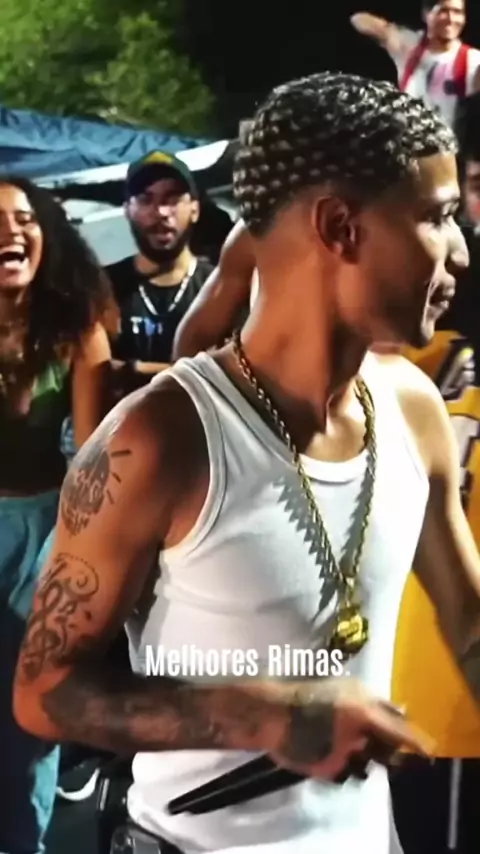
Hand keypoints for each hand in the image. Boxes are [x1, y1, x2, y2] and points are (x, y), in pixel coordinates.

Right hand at [266, 678, 431, 781]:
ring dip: (363, 758)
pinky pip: (345, 772)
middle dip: (388, 751)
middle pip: (387, 754)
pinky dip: (342, 764)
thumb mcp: (348, 686)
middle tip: (378, 742)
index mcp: (363, 713)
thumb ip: (377, 702)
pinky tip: (328, 748)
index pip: (400, 733)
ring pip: (366, 766)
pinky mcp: (328, 772)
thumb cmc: (312, 691)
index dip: (417, 742)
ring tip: (345, 742)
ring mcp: (343, 757)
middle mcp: (357, 739)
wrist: (274, 713)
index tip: (429, 750)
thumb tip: (404, 711)